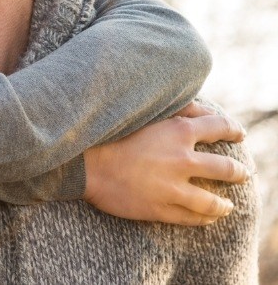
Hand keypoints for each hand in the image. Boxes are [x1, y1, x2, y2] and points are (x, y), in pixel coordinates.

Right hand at [83, 101, 249, 225]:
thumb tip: (205, 111)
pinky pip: (192, 219)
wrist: (85, 163)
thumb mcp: (145, 112)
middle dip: (238, 171)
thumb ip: (177, 109)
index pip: (219, 128)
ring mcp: (172, 187)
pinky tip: (207, 218)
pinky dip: (204, 219)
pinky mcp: (161, 209)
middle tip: (242, 173)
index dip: (233, 130)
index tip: (239, 133)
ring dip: (224, 204)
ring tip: (228, 205)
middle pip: (225, 168)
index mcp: (178, 131)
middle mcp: (182, 160)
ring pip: (213, 202)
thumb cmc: (111, 132)